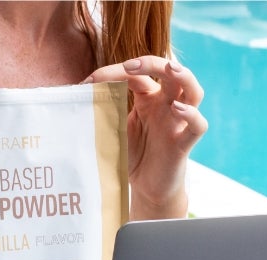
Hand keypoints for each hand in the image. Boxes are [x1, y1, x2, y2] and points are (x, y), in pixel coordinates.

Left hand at [85, 56, 207, 218]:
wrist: (147, 190)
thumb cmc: (131, 157)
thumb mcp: (112, 132)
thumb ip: (100, 114)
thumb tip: (68, 101)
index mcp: (147, 99)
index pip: (136, 75)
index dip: (113, 73)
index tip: (86, 83)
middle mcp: (166, 105)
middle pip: (170, 72)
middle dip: (151, 63)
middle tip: (129, 66)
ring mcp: (178, 122)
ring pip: (193, 91)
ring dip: (183, 76)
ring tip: (169, 69)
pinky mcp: (184, 143)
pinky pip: (198, 125)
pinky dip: (192, 115)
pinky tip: (179, 109)